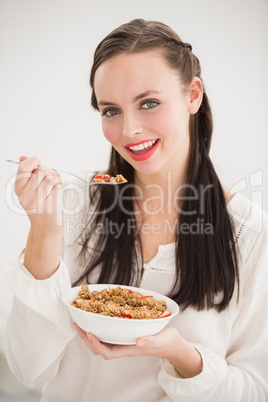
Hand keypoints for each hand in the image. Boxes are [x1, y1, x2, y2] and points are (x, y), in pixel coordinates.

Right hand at [15, 156, 63, 278]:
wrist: (45, 230)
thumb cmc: (40, 207)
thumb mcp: (29, 191)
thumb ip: (27, 173)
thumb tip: (24, 157)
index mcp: (19, 190)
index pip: (23, 168)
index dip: (33, 162)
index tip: (39, 164)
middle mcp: (26, 197)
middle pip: (41, 172)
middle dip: (50, 172)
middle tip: (52, 179)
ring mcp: (39, 203)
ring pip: (51, 178)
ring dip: (57, 179)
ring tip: (55, 187)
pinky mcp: (51, 207)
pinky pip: (58, 188)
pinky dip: (61, 188)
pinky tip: (58, 194)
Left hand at [73, 324, 202, 377]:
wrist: (172, 343)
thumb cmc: (166, 342)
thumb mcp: (160, 340)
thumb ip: (150, 340)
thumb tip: (139, 341)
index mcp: (129, 349)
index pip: (107, 352)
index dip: (95, 345)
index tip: (88, 333)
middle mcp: (123, 346)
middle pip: (100, 347)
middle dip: (86, 337)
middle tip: (77, 324)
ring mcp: (124, 340)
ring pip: (103, 340)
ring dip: (91, 332)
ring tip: (82, 320)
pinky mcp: (126, 333)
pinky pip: (110, 332)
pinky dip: (102, 325)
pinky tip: (99, 316)